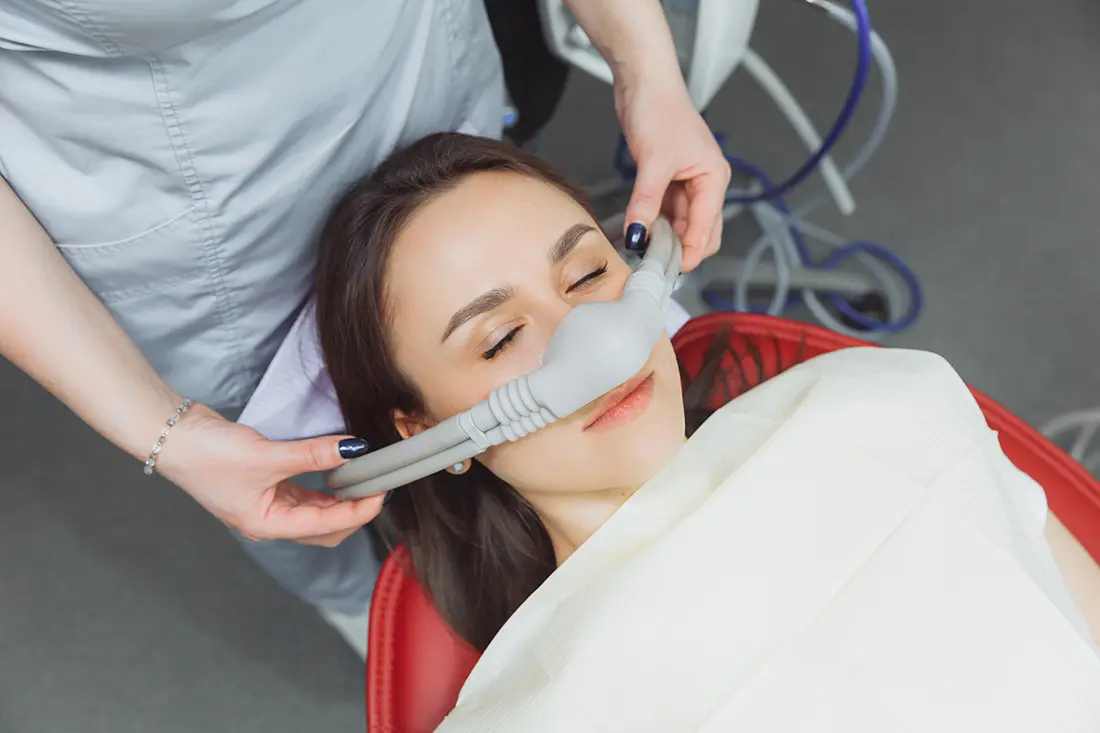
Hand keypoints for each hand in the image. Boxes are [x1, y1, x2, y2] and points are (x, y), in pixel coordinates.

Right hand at [155, 404, 380, 545]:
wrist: (171, 435)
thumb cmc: (209, 455)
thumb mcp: (268, 455)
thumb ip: (313, 453)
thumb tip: (354, 449)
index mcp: (268, 525)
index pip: (326, 526)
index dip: (359, 511)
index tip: (381, 491)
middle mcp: (270, 521)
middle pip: (325, 528)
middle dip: (354, 512)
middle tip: (377, 486)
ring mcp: (267, 504)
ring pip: (316, 511)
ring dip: (341, 499)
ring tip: (364, 478)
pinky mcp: (266, 485)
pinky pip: (304, 493)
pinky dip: (324, 485)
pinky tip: (338, 471)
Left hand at [615, 79, 730, 271]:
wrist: (645, 82)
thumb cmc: (660, 110)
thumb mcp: (653, 162)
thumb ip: (646, 202)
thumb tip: (638, 235)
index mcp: (714, 179)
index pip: (707, 229)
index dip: (690, 254)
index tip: (669, 273)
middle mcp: (705, 184)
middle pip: (700, 232)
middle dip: (680, 250)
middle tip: (653, 266)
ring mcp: (687, 182)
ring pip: (681, 224)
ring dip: (665, 238)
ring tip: (642, 252)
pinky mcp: (668, 179)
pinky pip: (665, 211)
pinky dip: (654, 223)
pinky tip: (639, 231)